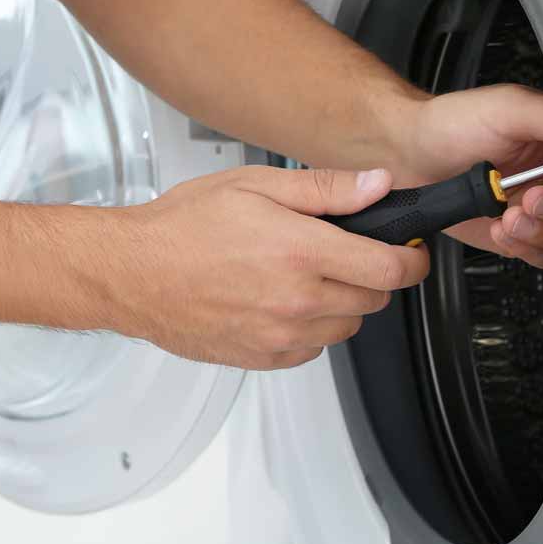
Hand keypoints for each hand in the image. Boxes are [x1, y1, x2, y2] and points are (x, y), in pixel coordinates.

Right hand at [107, 167, 428, 369]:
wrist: (131, 273)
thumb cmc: (182, 227)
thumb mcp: (254, 186)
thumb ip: (325, 189)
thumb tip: (378, 185)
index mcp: (302, 253)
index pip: (392, 269)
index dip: (411, 259)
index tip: (408, 251)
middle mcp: (297, 302)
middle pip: (375, 300)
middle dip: (370, 275)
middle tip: (340, 253)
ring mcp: (281, 336)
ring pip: (347, 328)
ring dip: (341, 304)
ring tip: (303, 277)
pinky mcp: (263, 358)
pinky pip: (313, 350)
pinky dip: (310, 329)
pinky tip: (281, 302)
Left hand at [401, 85, 542, 268]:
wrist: (408, 155)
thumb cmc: (450, 125)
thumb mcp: (508, 108)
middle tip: (529, 200)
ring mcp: (536, 209)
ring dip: (541, 233)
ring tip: (509, 216)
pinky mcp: (517, 234)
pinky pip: (540, 255)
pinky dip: (523, 248)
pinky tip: (499, 228)